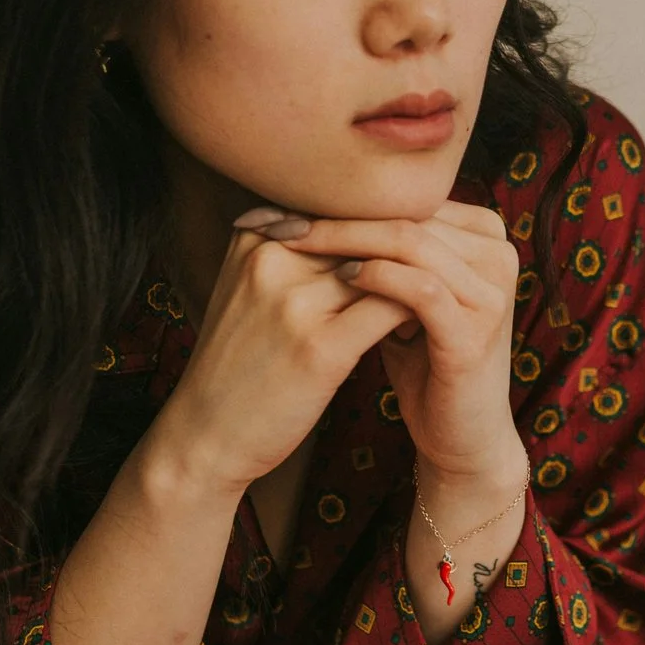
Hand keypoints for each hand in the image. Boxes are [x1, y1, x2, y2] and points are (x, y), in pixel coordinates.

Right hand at [133, 210, 415, 502]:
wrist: (206, 433)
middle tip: (439, 268)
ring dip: (417, 279)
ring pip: (384, 266)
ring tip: (436, 297)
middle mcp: (272, 258)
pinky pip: (390, 307)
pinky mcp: (319, 347)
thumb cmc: (241, 360)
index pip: (341, 210)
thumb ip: (297, 251)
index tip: (411, 247)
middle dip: (404, 251)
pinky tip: (425, 326)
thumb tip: (365, 221)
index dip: (381, 227)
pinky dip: (417, 312)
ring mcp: (293, 302)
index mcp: (257, 236)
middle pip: (365, 233)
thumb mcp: (252, 289)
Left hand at [276, 202, 526, 485]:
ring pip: (411, 243)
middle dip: (339, 215)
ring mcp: (492, 291)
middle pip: (408, 214)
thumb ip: (386, 252)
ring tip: (297, 244)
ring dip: (346, 240)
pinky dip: (376, 278)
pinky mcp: (477, 330)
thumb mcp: (406, 297)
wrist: (461, 436)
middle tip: (281, 219)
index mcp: (484, 236)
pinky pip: (420, 288)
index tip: (285, 204)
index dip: (346, 198)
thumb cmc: (425, 362)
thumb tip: (314, 205)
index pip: (408, 200)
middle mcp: (497, 254)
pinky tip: (340, 278)